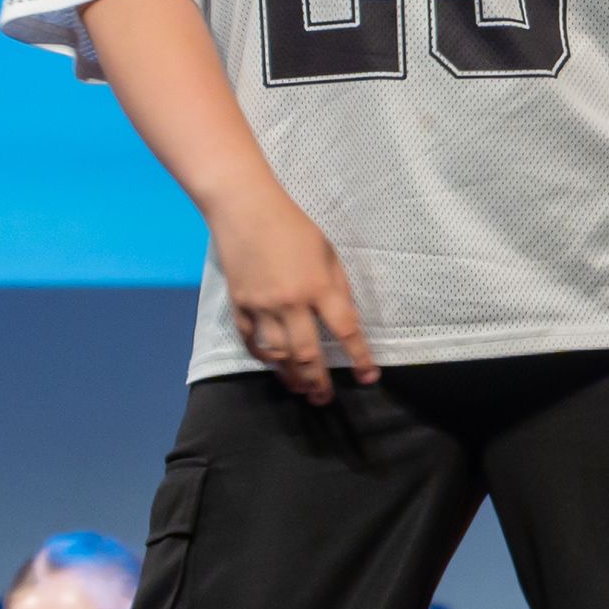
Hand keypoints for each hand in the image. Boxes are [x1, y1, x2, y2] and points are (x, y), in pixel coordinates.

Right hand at [210, 180, 378, 402]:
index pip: (345, 330)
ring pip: (278, 355)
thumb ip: (338, 287)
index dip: (360, 358)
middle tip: (324, 399)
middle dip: (318, 381)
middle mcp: (291, 302)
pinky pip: (250, 340)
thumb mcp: (328, 253)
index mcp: (319, 286)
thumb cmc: (294, 227)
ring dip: (290, 376)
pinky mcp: (239, 305)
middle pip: (308, 353)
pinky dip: (262, 356)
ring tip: (301, 389)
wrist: (245, 209)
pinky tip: (273, 364)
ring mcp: (261, 306)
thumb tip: (345, 320)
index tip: (369, 377)